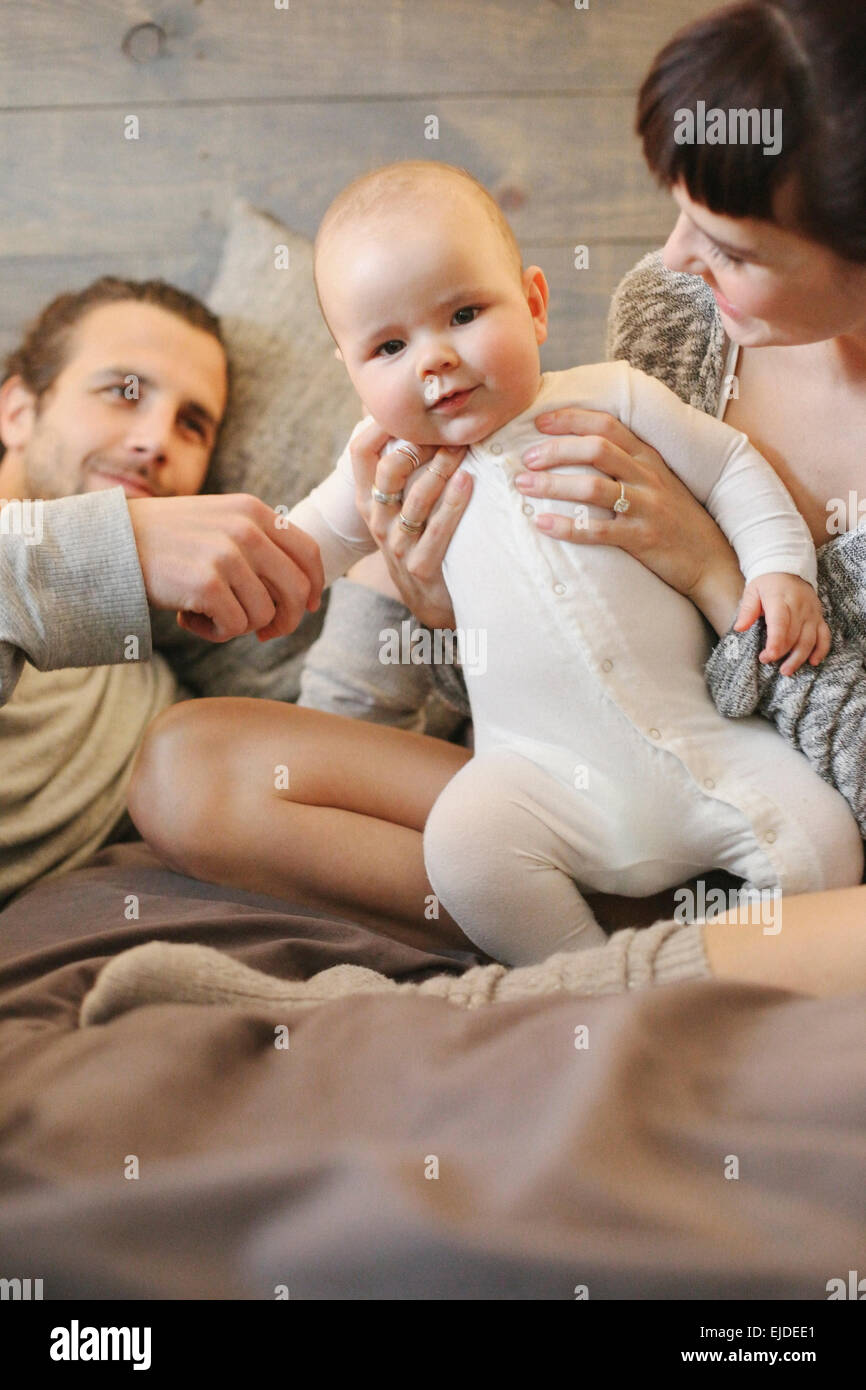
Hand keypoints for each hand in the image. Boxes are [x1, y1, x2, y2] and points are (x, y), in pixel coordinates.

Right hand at [127, 493, 323, 642]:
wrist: (113, 542)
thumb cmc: (167, 540)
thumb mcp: (219, 522)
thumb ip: (258, 542)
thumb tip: (300, 590)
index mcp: (254, 512)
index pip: (308, 553)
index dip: (314, 586)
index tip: (308, 607)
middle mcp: (247, 530)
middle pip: (296, 591)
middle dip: (286, 621)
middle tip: (265, 633)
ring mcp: (227, 555)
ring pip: (264, 615)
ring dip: (238, 625)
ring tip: (206, 612)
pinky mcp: (208, 583)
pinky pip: (235, 627)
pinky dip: (215, 632)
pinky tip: (188, 618)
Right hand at [348, 417, 471, 629]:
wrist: (429, 600)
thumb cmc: (419, 539)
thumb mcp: (400, 505)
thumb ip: (402, 467)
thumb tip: (407, 414)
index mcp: (368, 500)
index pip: (360, 452)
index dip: (378, 424)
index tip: (407, 403)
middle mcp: (377, 519)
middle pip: (390, 470)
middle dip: (420, 444)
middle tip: (448, 427)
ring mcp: (396, 544)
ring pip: (417, 498)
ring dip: (443, 468)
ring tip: (465, 447)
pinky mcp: (420, 565)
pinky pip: (438, 530)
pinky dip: (454, 504)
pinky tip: (469, 481)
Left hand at [517, 406, 744, 631]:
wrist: (711, 558)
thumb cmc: (676, 519)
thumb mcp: (657, 482)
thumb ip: (626, 465)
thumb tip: (581, 452)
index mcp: (648, 458)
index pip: (607, 425)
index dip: (571, 419)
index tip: (539, 422)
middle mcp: (647, 476)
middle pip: (596, 449)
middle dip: (555, 450)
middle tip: (526, 458)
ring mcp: (646, 507)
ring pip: (593, 487)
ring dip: (553, 484)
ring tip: (523, 485)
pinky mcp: (642, 539)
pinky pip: (598, 530)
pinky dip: (566, 526)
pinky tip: (542, 524)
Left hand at [733, 572, 829, 674]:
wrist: (788, 568)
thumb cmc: (767, 582)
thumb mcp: (752, 591)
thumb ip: (747, 610)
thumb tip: (739, 628)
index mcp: (781, 599)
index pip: (781, 623)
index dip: (776, 642)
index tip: (768, 656)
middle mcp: (800, 607)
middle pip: (794, 635)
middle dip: (782, 652)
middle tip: (767, 662)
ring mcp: (812, 613)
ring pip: (810, 639)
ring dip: (799, 657)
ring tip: (787, 670)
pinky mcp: (819, 617)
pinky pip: (824, 635)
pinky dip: (821, 650)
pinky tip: (813, 662)